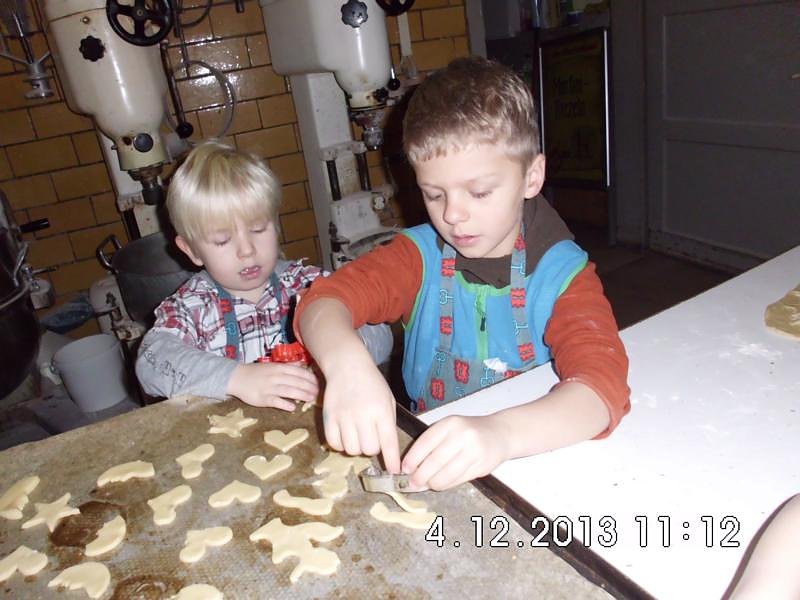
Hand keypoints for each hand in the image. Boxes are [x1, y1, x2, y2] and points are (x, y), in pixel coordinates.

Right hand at [227, 362, 317, 410]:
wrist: (236, 378)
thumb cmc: (257, 372)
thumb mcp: (273, 366)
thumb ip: (288, 366)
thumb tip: (302, 365)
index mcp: (279, 368)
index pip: (299, 372)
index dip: (310, 378)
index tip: (319, 383)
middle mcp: (276, 377)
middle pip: (297, 382)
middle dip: (310, 387)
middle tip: (318, 393)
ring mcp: (270, 388)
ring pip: (289, 391)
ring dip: (302, 395)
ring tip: (311, 399)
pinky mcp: (263, 399)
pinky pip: (277, 402)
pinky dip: (286, 404)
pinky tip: (293, 407)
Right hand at [321, 354, 400, 472]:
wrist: (347, 366)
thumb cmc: (372, 384)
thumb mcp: (388, 400)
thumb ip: (388, 424)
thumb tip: (388, 450)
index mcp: (382, 411)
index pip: (388, 442)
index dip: (392, 460)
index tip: (395, 471)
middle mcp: (363, 415)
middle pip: (369, 449)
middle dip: (373, 449)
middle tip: (372, 438)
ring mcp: (344, 417)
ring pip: (352, 449)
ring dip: (357, 447)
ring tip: (358, 435)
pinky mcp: (329, 417)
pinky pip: (334, 444)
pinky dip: (341, 445)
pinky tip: (345, 435)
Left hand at [401, 414, 510, 490]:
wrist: (499, 434)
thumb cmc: (468, 431)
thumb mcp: (449, 429)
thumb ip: (431, 445)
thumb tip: (411, 469)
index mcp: (449, 424)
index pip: (425, 443)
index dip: (412, 459)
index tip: (404, 470)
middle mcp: (462, 435)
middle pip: (434, 461)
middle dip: (420, 476)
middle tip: (412, 484)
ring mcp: (473, 451)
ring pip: (446, 474)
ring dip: (433, 483)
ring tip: (426, 485)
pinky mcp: (481, 466)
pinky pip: (458, 480)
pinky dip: (446, 485)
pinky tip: (440, 484)